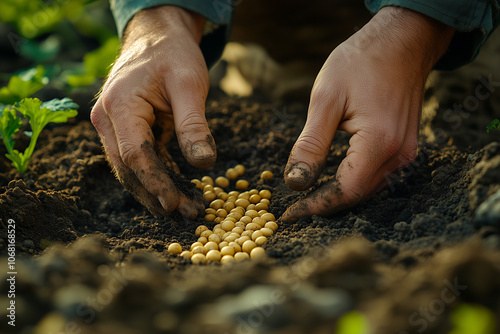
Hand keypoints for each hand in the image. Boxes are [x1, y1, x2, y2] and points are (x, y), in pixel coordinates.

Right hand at [91, 6, 214, 217]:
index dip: (156, 183)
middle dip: (156, 194)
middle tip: (186, 214)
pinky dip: (156, 175)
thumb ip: (194, 126)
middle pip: (128, 168)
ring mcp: (112, 125)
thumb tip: (205, 165)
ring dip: (156, 190)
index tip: (175, 205)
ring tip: (185, 208)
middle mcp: (107, 119)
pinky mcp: (124, 129)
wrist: (157, 36)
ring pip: (130, 168)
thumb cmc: (173, 55)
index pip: (136, 156)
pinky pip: (138, 158)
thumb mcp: (189, 85)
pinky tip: (176, 190)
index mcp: (119, 106)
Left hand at [282, 6, 454, 221]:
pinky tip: (332, 181)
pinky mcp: (404, 146)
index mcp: (380, 142)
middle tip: (294, 211)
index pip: (346, 191)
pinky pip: (377, 175)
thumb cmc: (361, 62)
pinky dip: (352, 182)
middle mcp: (399, 153)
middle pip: (358, 195)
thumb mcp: (326, 99)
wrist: (401, 41)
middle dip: (325, 205)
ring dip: (338, 196)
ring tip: (308, 200)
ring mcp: (406, 151)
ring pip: (369, 189)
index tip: (290, 215)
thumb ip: (312, 144)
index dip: (317, 206)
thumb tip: (296, 183)